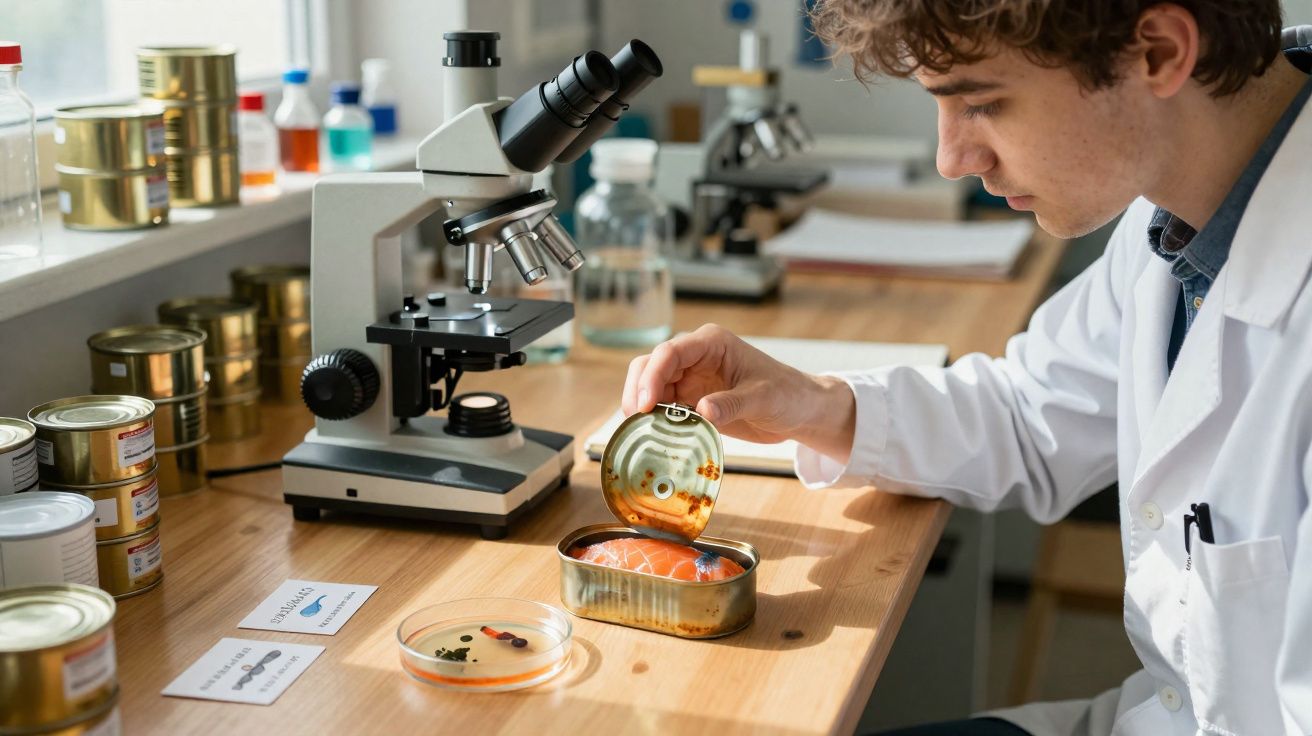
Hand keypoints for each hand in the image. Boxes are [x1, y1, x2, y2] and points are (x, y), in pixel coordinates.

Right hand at [621, 324, 855, 460]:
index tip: (646, 405)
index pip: (670, 352)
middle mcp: (695, 357)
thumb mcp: (764, 398)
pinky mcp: (690, 400)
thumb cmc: (788, 395)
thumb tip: (702, 410)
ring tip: (640, 433)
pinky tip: (652, 437)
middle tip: (635, 422)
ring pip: (650, 386)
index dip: (652, 376)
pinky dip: (653, 421)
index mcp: (711, 343)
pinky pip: (662, 407)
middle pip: (650, 366)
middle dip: (638, 391)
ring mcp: (690, 378)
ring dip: (642, 408)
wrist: (800, 411)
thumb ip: (733, 403)